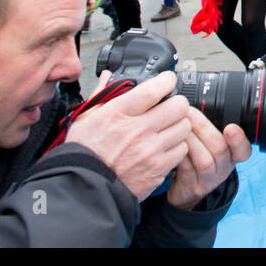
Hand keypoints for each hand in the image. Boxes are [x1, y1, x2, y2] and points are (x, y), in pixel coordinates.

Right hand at [65, 71, 193, 200]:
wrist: (82, 188)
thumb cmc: (83, 153)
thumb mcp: (85, 119)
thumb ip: (101, 95)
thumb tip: (108, 76)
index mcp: (119, 113)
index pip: (154, 89)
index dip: (167, 80)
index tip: (167, 81)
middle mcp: (138, 130)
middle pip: (178, 106)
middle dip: (177, 104)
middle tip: (170, 108)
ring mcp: (150, 150)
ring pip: (184, 127)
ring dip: (178, 126)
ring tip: (167, 130)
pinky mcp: (157, 168)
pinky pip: (181, 150)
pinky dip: (176, 148)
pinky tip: (164, 148)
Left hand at [165, 108, 250, 209]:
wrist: (184, 188)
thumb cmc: (196, 156)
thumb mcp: (208, 141)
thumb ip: (210, 124)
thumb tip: (193, 100)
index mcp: (232, 153)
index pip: (244, 149)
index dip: (239, 139)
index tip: (231, 128)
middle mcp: (224, 167)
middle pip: (220, 149)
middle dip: (204, 128)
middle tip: (189, 112)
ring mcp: (208, 179)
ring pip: (204, 160)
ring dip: (190, 140)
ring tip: (177, 125)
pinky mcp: (191, 186)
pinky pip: (186, 169)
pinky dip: (178, 153)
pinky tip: (170, 142)